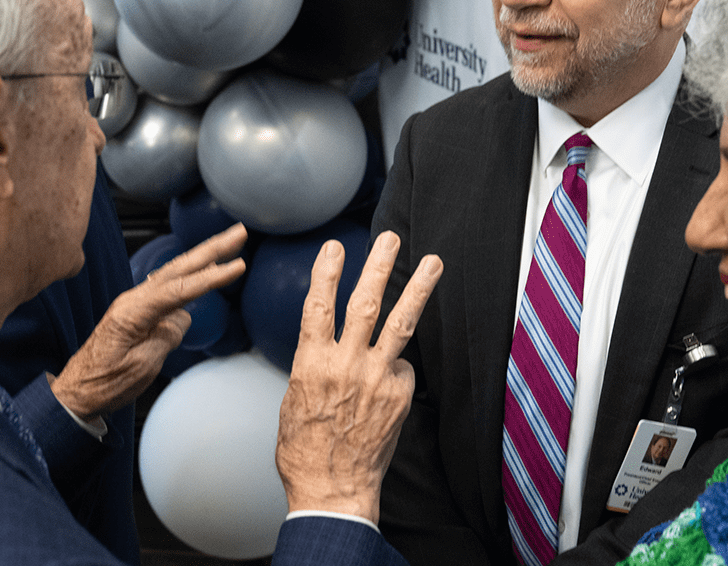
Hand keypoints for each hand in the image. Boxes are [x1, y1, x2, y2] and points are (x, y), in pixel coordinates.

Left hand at [51, 223, 247, 418]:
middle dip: (211, 249)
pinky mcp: (137, 312)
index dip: (211, 277)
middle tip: (238, 233)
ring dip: (202, 259)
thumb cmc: (103, 383)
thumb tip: (181, 317)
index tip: (238, 266)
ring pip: (174, 274)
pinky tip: (202, 273)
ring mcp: (134, 304)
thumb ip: (166, 336)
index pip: (180, 289)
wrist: (76, 392)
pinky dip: (189, 278)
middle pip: (178, 268)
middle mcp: (133, 300)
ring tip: (229, 245)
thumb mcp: (142, 366)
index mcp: (133, 312)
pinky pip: (168, 290)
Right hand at [276, 231, 441, 522]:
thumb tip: (328, 348)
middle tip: (391, 238)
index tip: (335, 246)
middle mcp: (346, 364)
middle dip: (379, 266)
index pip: (318, 305)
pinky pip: (401, 369)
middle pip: (366, 302)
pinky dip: (395, 369)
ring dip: (418, 287)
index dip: (326, 272)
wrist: (332, 488)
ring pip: (400, 323)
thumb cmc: (304, 448)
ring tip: (432, 262)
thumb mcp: (295, 400)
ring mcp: (377, 378)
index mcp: (311, 363)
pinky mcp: (399, 395)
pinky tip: (385, 388)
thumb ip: (314, 366)